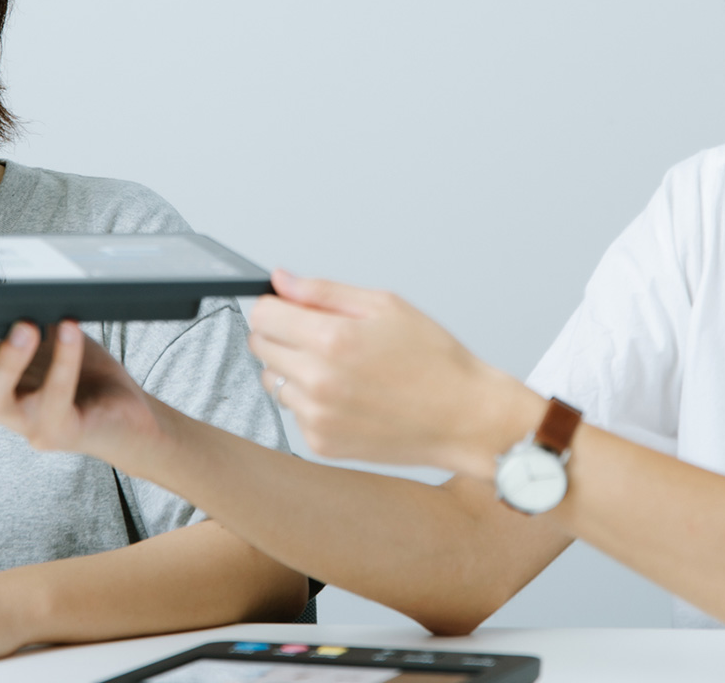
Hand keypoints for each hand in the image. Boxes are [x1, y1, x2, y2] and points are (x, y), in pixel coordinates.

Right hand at [0, 320, 163, 469]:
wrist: (127, 416)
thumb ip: (9, 310)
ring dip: (6, 361)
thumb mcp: (37, 328)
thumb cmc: (76, 366)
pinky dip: (64, 363)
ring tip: (25, 325)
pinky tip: (70, 329)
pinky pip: (56, 399)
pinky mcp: (60, 432)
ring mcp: (23, 423)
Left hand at [247, 269, 539, 476]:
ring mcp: (318, 417)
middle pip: (260, 347)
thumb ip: (324, 292)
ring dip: (294, 370)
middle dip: (283, 334)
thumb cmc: (435, 361)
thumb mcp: (384, 306)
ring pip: (272, 381)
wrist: (464, 418)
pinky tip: (347, 396)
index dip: (276, 306)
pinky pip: (294, 412)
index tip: (291, 309)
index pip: (263, 315)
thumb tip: (282, 281)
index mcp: (332, 340)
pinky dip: (311, 401)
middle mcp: (318, 381)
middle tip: (321, 336)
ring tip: (340, 369)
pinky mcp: (321, 443)